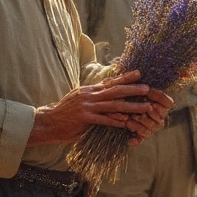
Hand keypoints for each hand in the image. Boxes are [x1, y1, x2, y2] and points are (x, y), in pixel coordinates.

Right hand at [28, 71, 169, 146]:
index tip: (139, 73)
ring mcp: (87, 106)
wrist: (48, 122)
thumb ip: (93, 96)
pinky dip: (117, 121)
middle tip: (148, 88)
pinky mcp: (84, 118)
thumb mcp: (79, 100)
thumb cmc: (66, 113)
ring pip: (114, 105)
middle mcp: (89, 95)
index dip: (125, 77)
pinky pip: (104, 119)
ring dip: (131, 106)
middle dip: (133, 89)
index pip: (110, 81)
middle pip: (115, 90)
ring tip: (145, 107)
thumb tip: (107, 92)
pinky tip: (127, 123)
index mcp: (89, 89)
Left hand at [126, 88, 173, 146]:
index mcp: (162, 105)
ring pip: (150, 127)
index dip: (160, 97)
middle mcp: (159, 117)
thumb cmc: (133, 95)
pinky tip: (131, 141)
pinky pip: (141, 138)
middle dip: (151, 112)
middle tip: (146, 108)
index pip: (168, 103)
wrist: (123, 109)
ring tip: (132, 118)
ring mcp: (151, 127)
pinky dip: (136, 140)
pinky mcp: (142, 135)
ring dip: (141, 123)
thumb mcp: (139, 89)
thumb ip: (142, 85)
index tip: (149, 91)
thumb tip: (140, 76)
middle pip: (160, 116)